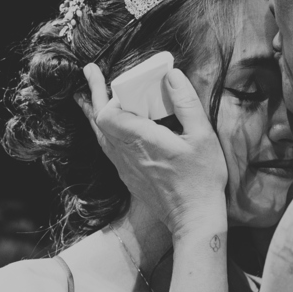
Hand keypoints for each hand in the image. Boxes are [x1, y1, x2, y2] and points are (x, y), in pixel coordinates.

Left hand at [80, 62, 227, 237]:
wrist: (194, 218)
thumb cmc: (202, 178)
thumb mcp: (202, 136)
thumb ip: (186, 102)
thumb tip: (172, 75)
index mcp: (141, 140)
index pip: (106, 114)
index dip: (106, 94)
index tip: (112, 78)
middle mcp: (126, 154)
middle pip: (98, 122)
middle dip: (93, 95)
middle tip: (90, 72)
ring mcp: (125, 168)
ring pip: (100, 136)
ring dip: (95, 113)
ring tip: (90, 95)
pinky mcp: (129, 177)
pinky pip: (109, 149)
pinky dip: (105, 130)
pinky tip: (112, 126)